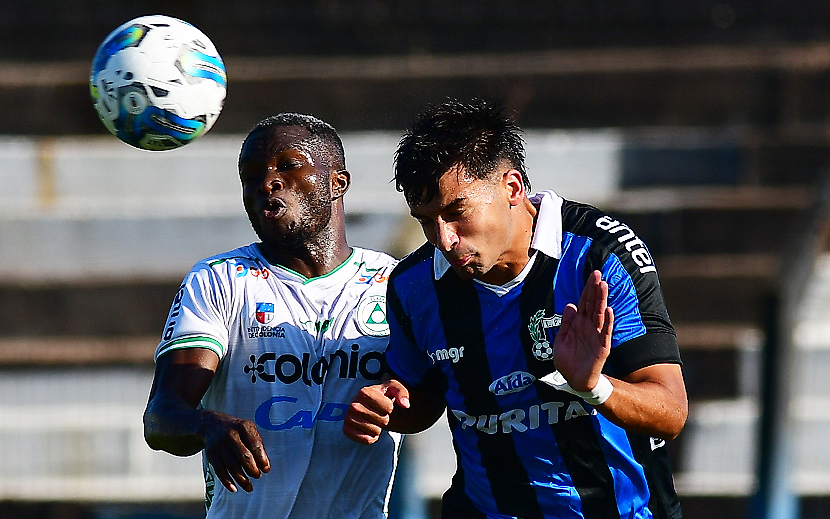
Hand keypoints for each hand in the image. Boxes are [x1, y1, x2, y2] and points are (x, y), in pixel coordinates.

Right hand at [201, 411, 269, 492]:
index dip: (262, 459)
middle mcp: (231, 435)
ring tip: (249, 487)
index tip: (266, 469)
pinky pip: (219, 470)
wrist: (211, 424)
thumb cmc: (236, 430)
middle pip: (244, 456)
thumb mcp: (248, 430)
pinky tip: (234, 489)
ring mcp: (220, 445)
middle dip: (252, 469)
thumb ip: (257, 445)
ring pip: (232, 466)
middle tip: (257, 476)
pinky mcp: (211, 454)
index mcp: (244, 427)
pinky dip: (227, 481)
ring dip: (242, 479)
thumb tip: (265, 466)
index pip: (255, 445)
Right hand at [343, 379, 409, 444]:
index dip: (390, 407)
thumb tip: (405, 404)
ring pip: (375, 431)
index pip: (388, 408)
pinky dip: (371, 437)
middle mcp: (353, 405)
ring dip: (378, 428)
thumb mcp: (393, 388)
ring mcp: (348, 418)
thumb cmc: (381, 395)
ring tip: (372, 419)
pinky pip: (366, 440)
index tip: (384, 403)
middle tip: (378, 412)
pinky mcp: (347, 430)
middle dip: (385, 418)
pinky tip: (368, 428)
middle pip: (383, 421)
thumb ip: (401, 393)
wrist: (367, 404)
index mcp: (364, 392)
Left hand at [553, 270, 613, 392]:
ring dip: (602, 300)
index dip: (588, 289)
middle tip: (598, 274)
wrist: (573, 380)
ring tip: (603, 286)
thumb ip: (565, 323)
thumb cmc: (568, 360)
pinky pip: (605, 332)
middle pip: (593, 304)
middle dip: (595, 289)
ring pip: (600, 314)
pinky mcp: (602, 347)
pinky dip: (608, 322)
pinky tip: (609, 310)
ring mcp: (596, 335)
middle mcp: (589, 327)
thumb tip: (570, 305)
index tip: (592, 275)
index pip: (584, 302)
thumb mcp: (561, 339)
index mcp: (578, 323)